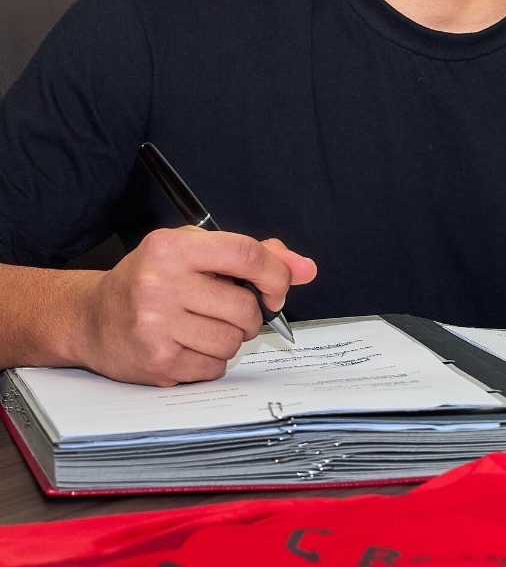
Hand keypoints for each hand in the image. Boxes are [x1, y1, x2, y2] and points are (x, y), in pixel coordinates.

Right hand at [76, 228, 316, 385]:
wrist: (90, 318)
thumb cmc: (150, 279)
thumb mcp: (193, 251)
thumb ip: (252, 255)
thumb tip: (305, 268)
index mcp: (173, 248)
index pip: (245, 254)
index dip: (275, 273)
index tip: (279, 288)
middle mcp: (161, 284)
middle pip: (244, 306)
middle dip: (250, 314)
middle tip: (230, 311)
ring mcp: (156, 326)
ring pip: (232, 341)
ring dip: (230, 339)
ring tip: (204, 327)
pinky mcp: (156, 362)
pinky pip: (214, 367)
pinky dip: (212, 360)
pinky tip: (188, 345)